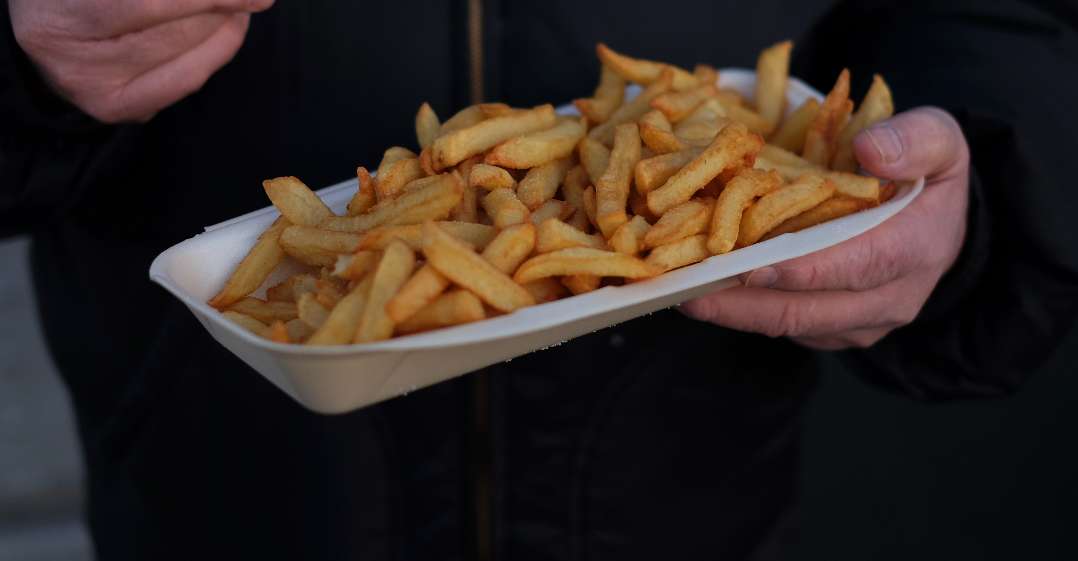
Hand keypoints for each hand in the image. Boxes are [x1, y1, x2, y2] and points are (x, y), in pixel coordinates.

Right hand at [9, 0, 274, 122]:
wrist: (49, 24)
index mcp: (59, 16)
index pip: (148, 6)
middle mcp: (73, 63)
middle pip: (174, 32)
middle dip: (220, 8)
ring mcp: (97, 96)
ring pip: (188, 60)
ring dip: (224, 26)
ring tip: (236, 4)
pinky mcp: (123, 111)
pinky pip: (186, 80)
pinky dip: (215, 50)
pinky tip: (228, 25)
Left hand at [682, 107, 969, 349]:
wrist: (943, 225)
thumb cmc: (931, 176)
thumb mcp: (942, 141)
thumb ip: (915, 139)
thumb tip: (870, 150)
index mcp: (914, 250)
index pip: (853, 266)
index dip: (798, 269)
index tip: (746, 264)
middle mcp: (888, 299)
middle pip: (805, 310)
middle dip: (741, 302)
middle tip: (683, 284)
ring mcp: (857, 322)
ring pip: (786, 324)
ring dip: (730, 311)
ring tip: (676, 289)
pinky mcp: (832, 330)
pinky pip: (783, 325)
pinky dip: (741, 309)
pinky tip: (700, 288)